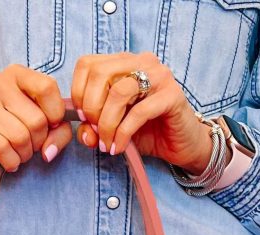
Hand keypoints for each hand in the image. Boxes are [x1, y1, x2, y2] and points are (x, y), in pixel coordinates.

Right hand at [0, 65, 73, 182]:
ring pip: (19, 137)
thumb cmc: (16, 131)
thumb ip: (59, 132)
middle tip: (30, 145)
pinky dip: (11, 161)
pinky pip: (2, 149)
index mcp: (17, 74)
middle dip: (39, 142)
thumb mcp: (43, 125)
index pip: (47, 88)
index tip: (51, 126)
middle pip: (36, 119)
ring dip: (24, 154)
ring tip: (19, 153)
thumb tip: (49, 151)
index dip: (56, 114)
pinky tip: (9, 161)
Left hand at [70, 52, 216, 174]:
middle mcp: (141, 62)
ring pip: (118, 92)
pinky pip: (139, 112)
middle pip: (99, 74)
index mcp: (123, 63)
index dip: (78, 92)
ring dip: (106, 123)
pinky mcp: (172, 95)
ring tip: (107, 143)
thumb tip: (84, 132)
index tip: (82, 118)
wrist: (181, 145)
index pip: (87, 64)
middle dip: (90, 108)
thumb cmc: (146, 132)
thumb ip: (93, 128)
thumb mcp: (112, 130)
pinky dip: (123, 133)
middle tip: (95, 132)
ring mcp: (159, 75)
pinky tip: (119, 147)